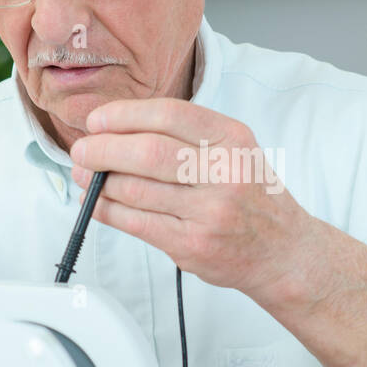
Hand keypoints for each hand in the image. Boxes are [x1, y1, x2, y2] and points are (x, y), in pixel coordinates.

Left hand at [68, 98, 310, 297]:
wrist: (284, 251)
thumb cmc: (252, 198)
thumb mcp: (237, 151)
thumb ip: (188, 137)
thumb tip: (117, 129)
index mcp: (233, 140)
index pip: (169, 115)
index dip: (124, 115)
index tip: (98, 121)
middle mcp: (225, 173)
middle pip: (147, 152)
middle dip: (103, 149)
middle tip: (83, 150)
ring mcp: (209, 212)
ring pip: (136, 190)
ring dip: (99, 182)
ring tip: (85, 176)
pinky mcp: (192, 245)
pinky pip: (136, 223)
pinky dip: (107, 210)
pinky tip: (96, 203)